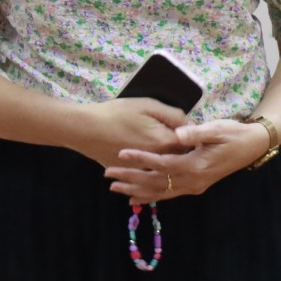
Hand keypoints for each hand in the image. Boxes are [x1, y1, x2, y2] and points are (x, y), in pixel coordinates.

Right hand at [66, 97, 187, 169]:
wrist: (86, 129)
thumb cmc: (117, 113)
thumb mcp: (148, 105)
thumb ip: (173, 115)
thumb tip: (190, 124)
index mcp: (165, 142)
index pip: (190, 143)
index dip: (193, 137)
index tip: (195, 134)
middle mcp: (157, 161)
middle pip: (178, 158)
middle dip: (184, 152)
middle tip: (183, 143)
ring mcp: (143, 171)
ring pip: (163, 170)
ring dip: (168, 164)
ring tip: (168, 155)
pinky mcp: (130, 174)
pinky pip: (146, 174)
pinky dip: (150, 171)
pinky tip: (148, 164)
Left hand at [106, 119, 267, 201]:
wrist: (252, 146)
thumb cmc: (234, 133)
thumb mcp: (217, 128)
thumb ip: (196, 133)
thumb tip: (177, 134)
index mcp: (196, 165)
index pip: (162, 164)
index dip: (141, 159)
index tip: (121, 153)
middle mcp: (193, 181)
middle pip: (156, 182)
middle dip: (131, 179)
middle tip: (108, 174)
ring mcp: (194, 186)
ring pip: (160, 192)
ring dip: (137, 190)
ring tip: (115, 187)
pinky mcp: (195, 186)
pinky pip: (169, 194)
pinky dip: (151, 196)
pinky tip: (136, 199)